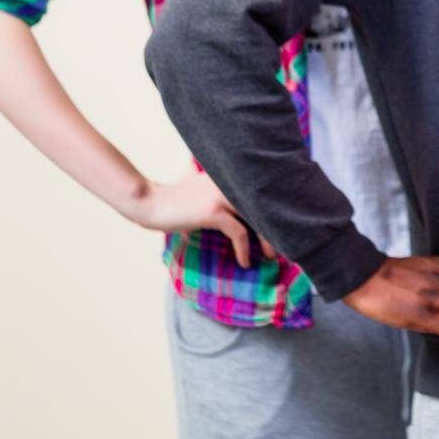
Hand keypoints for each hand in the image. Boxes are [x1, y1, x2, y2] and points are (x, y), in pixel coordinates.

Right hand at [127, 170, 275, 266]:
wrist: (151, 202)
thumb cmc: (177, 198)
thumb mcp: (204, 188)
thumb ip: (223, 190)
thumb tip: (243, 209)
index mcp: (233, 176)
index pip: (265, 190)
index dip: (280, 207)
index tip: (288, 224)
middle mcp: (233, 182)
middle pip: (267, 204)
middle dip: (280, 225)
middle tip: (287, 243)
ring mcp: (223, 195)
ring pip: (259, 218)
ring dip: (268, 240)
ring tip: (272, 256)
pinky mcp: (214, 211)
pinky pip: (239, 233)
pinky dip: (245, 250)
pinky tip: (244, 262)